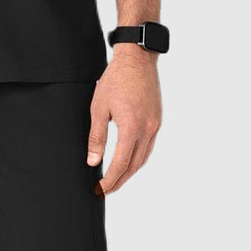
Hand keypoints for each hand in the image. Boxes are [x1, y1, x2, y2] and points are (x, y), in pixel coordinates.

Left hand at [87, 50, 162, 196]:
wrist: (137, 60)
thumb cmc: (115, 80)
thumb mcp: (98, 108)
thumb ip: (96, 137)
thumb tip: (93, 161)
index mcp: (131, 128)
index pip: (120, 164)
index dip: (110, 180)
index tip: (100, 189)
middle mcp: (147, 130)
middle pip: (134, 166)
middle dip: (119, 181)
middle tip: (106, 190)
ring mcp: (155, 125)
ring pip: (143, 158)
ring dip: (129, 172)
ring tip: (116, 180)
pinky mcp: (157, 120)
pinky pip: (148, 147)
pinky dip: (138, 159)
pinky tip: (128, 161)